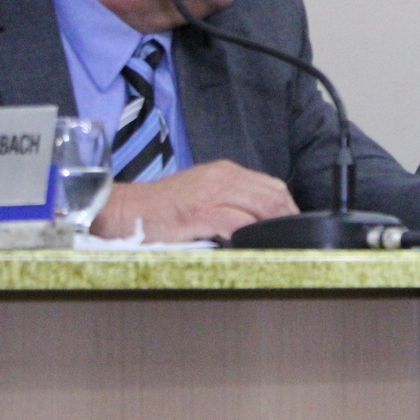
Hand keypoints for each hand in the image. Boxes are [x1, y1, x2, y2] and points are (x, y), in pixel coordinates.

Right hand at [92, 160, 298, 242]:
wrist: (124, 210)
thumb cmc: (162, 209)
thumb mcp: (202, 195)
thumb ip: (231, 202)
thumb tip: (260, 224)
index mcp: (225, 172)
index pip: (272, 186)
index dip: (289, 208)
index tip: (296, 227)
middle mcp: (222, 177)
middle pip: (272, 195)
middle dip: (289, 219)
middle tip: (295, 240)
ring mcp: (211, 193)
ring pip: (261, 206)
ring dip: (275, 228)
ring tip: (281, 245)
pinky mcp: (200, 212)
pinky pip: (236, 223)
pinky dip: (251, 236)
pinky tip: (255, 247)